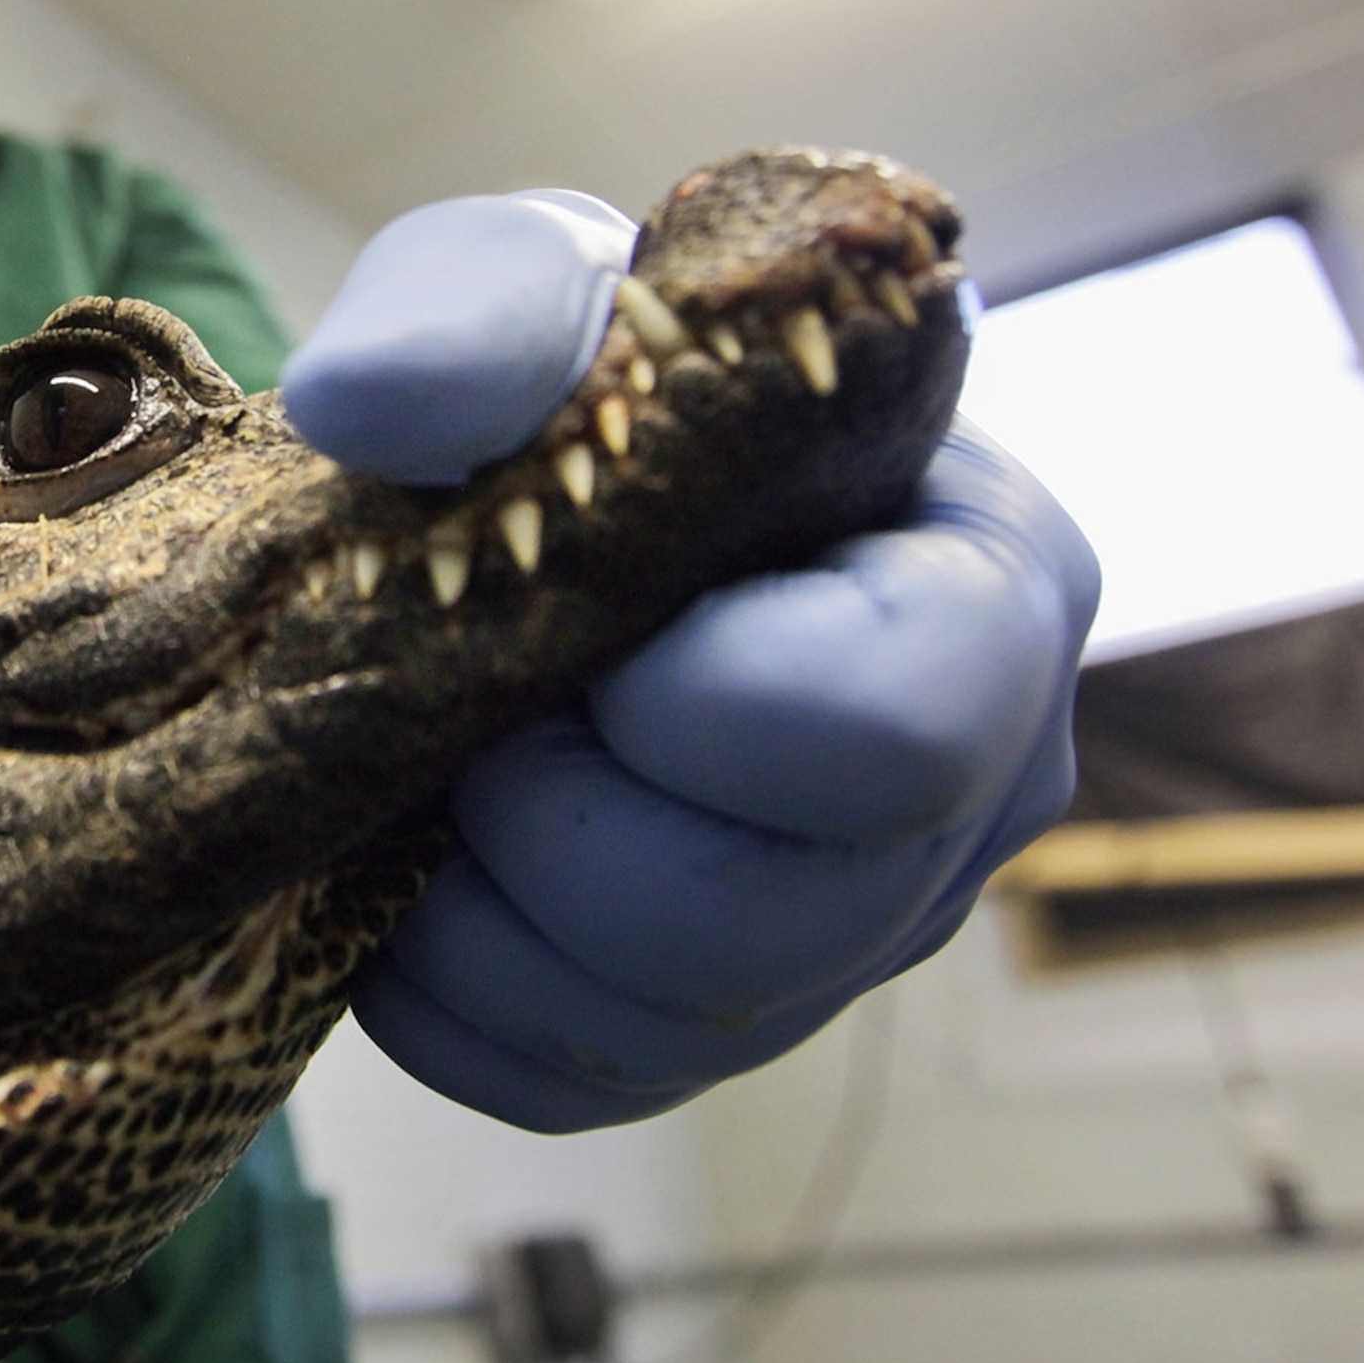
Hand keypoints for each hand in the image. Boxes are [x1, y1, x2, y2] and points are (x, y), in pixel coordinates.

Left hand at [281, 193, 1095, 1129]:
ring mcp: (861, 925)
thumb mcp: (531, 283)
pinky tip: (421, 851)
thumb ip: (474, 305)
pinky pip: (569, 1079)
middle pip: (776, 922)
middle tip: (482, 697)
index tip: (588, 628)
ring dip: (483, 903)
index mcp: (992, 584)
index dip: (702, 706)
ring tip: (440, 756)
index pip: (908, 720)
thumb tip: (370, 397)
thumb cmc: (583, 371)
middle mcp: (976, 788)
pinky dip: (443, 984)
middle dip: (561, 819)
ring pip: (667, 1023)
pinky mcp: (732, 1019)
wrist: (526, 486)